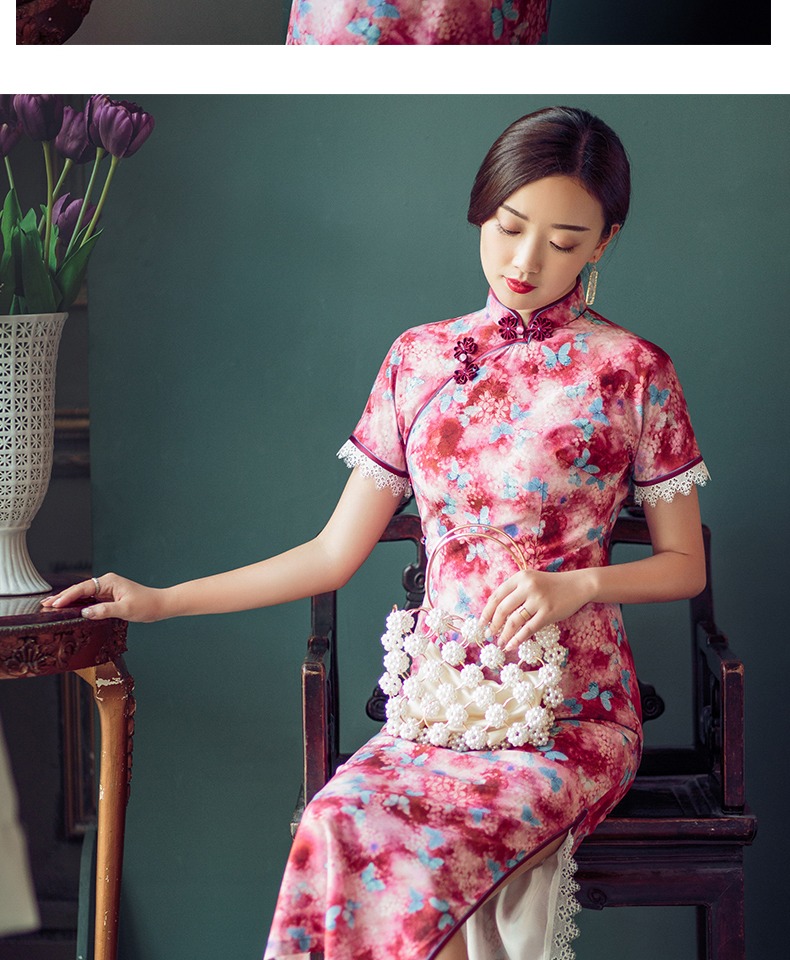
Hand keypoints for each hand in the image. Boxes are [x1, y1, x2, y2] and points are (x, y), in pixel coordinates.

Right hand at [40, 572, 166, 622]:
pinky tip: (70, 610)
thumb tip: (85, 613)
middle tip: (45, 605)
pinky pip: (91, 600)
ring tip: (52, 606)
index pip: (83, 588)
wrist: (161, 605)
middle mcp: (107, 583)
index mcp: (109, 582)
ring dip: (69, 601)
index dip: (67, 596)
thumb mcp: (125, 609)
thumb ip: (104, 611)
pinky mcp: (110, 597)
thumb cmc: (146, 605)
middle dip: (63, 597)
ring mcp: (108, 590)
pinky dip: (79, 605)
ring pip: (84, 595)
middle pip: (80, 590)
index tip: (55, 604)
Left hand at [480, 568, 592, 650]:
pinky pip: (529, 629)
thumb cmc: (551, 586)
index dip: (487, 611)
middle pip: (502, 608)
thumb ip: (515, 591)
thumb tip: (494, 613)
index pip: (497, 595)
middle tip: (488, 635)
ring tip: (500, 642)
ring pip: (514, 620)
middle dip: (493, 624)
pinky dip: (518, 639)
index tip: (481, 623)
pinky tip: (511, 645)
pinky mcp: (548, 612)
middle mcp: (527, 586)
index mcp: (520, 577)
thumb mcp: (531, 580)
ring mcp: (538, 599)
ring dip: (504, 634)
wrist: (577, 586)